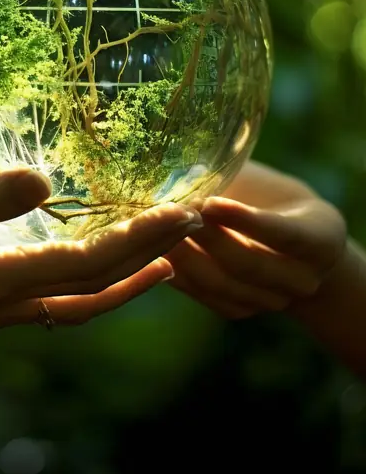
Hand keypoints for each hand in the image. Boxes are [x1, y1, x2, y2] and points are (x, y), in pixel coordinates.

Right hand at [0, 149, 202, 331]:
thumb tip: (44, 183)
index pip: (90, 264)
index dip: (143, 239)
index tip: (185, 212)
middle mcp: (0, 305)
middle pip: (94, 290)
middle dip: (148, 261)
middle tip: (191, 230)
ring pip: (75, 301)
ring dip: (121, 278)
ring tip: (163, 255)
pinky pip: (47, 297)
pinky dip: (82, 281)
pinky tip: (88, 256)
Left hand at [165, 160, 346, 318]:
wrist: (284, 239)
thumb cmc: (267, 193)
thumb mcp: (263, 181)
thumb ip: (234, 175)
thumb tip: (188, 164)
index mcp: (321, 240)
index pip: (282, 233)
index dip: (245, 219)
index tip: (209, 201)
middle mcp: (302, 279)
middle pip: (247, 264)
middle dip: (205, 237)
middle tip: (170, 211)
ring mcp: (271, 301)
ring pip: (221, 284)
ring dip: (184, 255)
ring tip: (155, 228)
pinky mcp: (238, 309)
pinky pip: (203, 295)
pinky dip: (175, 271)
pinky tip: (151, 248)